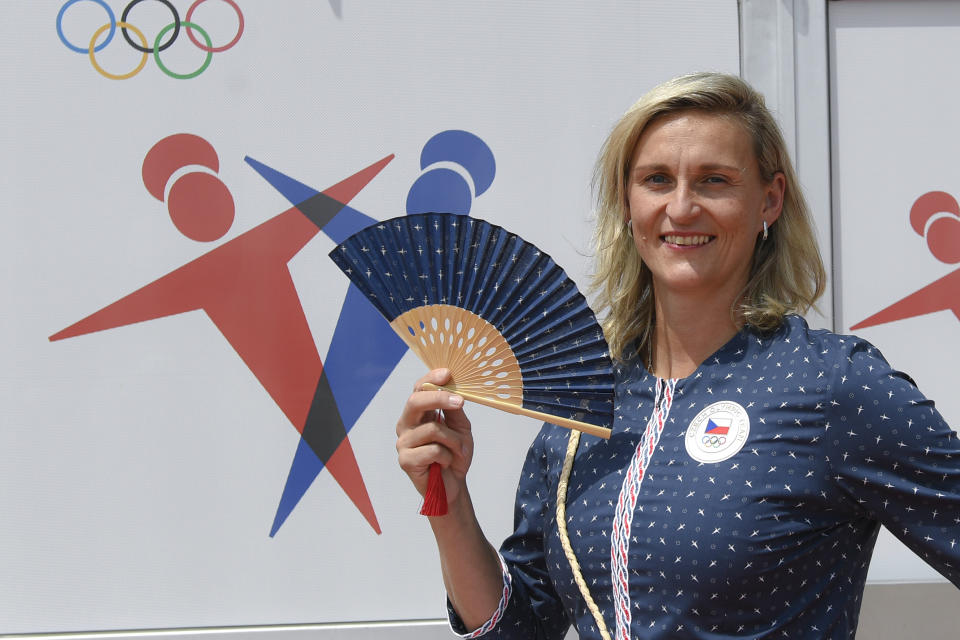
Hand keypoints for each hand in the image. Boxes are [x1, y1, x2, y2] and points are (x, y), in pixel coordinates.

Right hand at [396, 368, 473, 507]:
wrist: (453, 486)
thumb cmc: (455, 455)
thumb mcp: (461, 428)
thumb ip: (455, 410)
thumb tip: (454, 391)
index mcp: (418, 414)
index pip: (419, 389)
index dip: (431, 378)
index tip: (447, 374)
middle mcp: (407, 424)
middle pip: (415, 401)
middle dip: (439, 398)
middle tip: (460, 402)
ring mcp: (403, 442)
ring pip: (433, 429)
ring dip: (454, 441)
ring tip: (457, 451)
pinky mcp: (405, 460)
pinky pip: (433, 450)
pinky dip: (448, 457)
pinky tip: (446, 464)